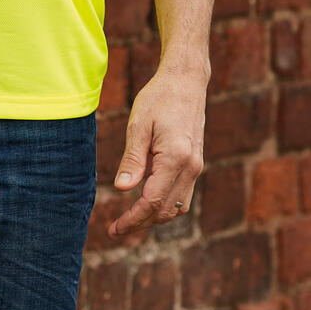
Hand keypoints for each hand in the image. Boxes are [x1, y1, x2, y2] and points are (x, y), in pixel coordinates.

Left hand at [109, 66, 206, 236]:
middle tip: (116, 228)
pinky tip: (147, 200)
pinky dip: (166, 204)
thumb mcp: (139, 125)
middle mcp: (191, 168)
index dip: (132, 219)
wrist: (186, 80)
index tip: (113, 228)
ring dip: (155, 216)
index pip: (152, 202)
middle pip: (166, 211)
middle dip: (141, 223)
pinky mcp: (196, 163)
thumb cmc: (159, 98)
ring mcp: (197, 166)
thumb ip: (132, 159)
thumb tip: (120, 189)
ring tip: (130, 218)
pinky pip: (183, 194)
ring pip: (177, 207)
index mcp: (175, 159)